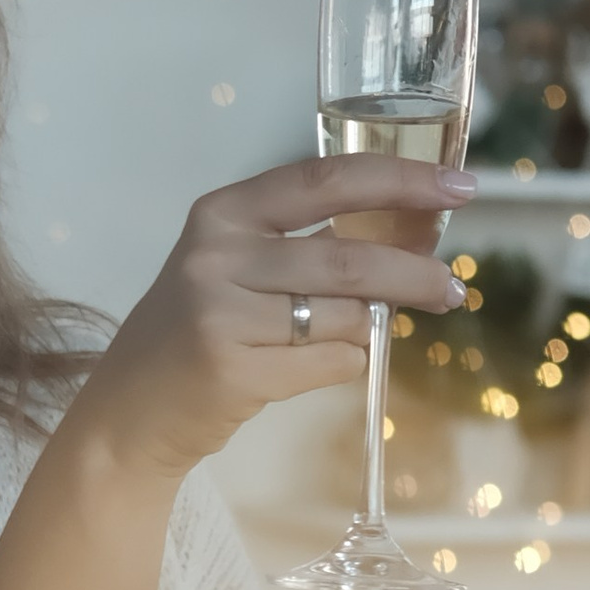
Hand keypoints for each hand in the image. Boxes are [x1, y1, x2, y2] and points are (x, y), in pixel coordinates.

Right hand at [73, 154, 476, 480]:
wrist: (131, 409)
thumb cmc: (200, 332)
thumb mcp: (236, 267)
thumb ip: (308, 244)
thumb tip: (418, 234)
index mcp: (224, 212)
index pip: (326, 180)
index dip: (399, 179)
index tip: (458, 186)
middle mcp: (216, 254)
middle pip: (346, 258)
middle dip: (412, 275)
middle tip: (451, 289)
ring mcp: (220, 312)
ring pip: (343, 318)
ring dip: (363, 331)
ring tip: (341, 340)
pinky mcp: (232, 368)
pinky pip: (330, 364)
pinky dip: (341, 367)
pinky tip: (306, 369)